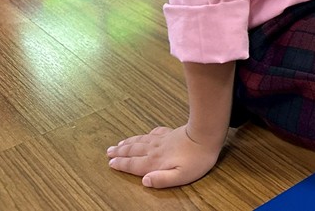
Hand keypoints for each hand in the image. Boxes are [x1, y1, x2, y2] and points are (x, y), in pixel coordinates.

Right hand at [107, 124, 222, 188]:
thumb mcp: (180, 176)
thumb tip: (144, 182)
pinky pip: (153, 133)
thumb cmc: (196, 159)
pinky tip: (145, 134)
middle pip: (134, 151)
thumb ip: (161, 180)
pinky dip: (145, 135)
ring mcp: (162, 140)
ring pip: (141, 141)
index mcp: (155, 162)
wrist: (206, 135)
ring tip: (119, 144)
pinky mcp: (171, 133)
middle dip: (120, 152)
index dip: (121, 165)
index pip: (134, 164)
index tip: (110, 164)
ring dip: (128, 143)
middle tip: (108, 152)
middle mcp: (155, 150)